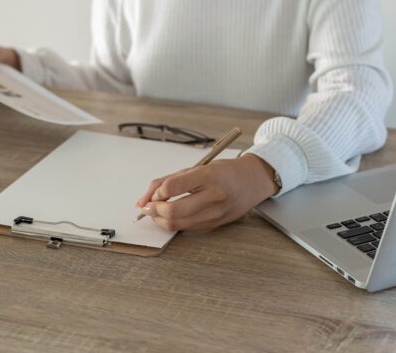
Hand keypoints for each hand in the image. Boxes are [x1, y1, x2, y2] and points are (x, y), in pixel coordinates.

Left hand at [135, 154, 278, 230]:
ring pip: (178, 224)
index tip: (154, 193)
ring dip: (161, 220)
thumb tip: (142, 200)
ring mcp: (216, 213)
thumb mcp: (197, 167)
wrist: (252, 181)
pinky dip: (175, 223)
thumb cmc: (224, 171)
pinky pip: (188, 228)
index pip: (172, 187)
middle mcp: (215, 196)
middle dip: (154, 210)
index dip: (157, 192)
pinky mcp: (216, 225)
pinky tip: (173, 215)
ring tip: (158, 211)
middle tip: (149, 206)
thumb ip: (168, 180)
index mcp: (209, 176)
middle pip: (174, 211)